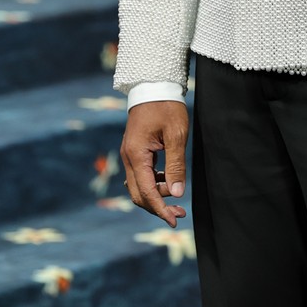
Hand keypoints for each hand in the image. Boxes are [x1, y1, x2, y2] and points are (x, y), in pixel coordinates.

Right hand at [120, 100, 188, 226]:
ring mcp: (129, 154)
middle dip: (158, 206)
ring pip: (139, 185)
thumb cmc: (166, 107)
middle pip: (139, 194)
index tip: (174, 220)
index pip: (147, 191)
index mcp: (136, 155)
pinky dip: (154, 183)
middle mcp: (128, 157)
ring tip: (177, 199)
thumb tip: (176, 193)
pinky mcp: (134, 151)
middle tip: (179, 213)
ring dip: (156, 195)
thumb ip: (176, 165)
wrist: (154, 85)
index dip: (160, 209)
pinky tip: (169, 181)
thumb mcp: (176, 135)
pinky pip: (141, 175)